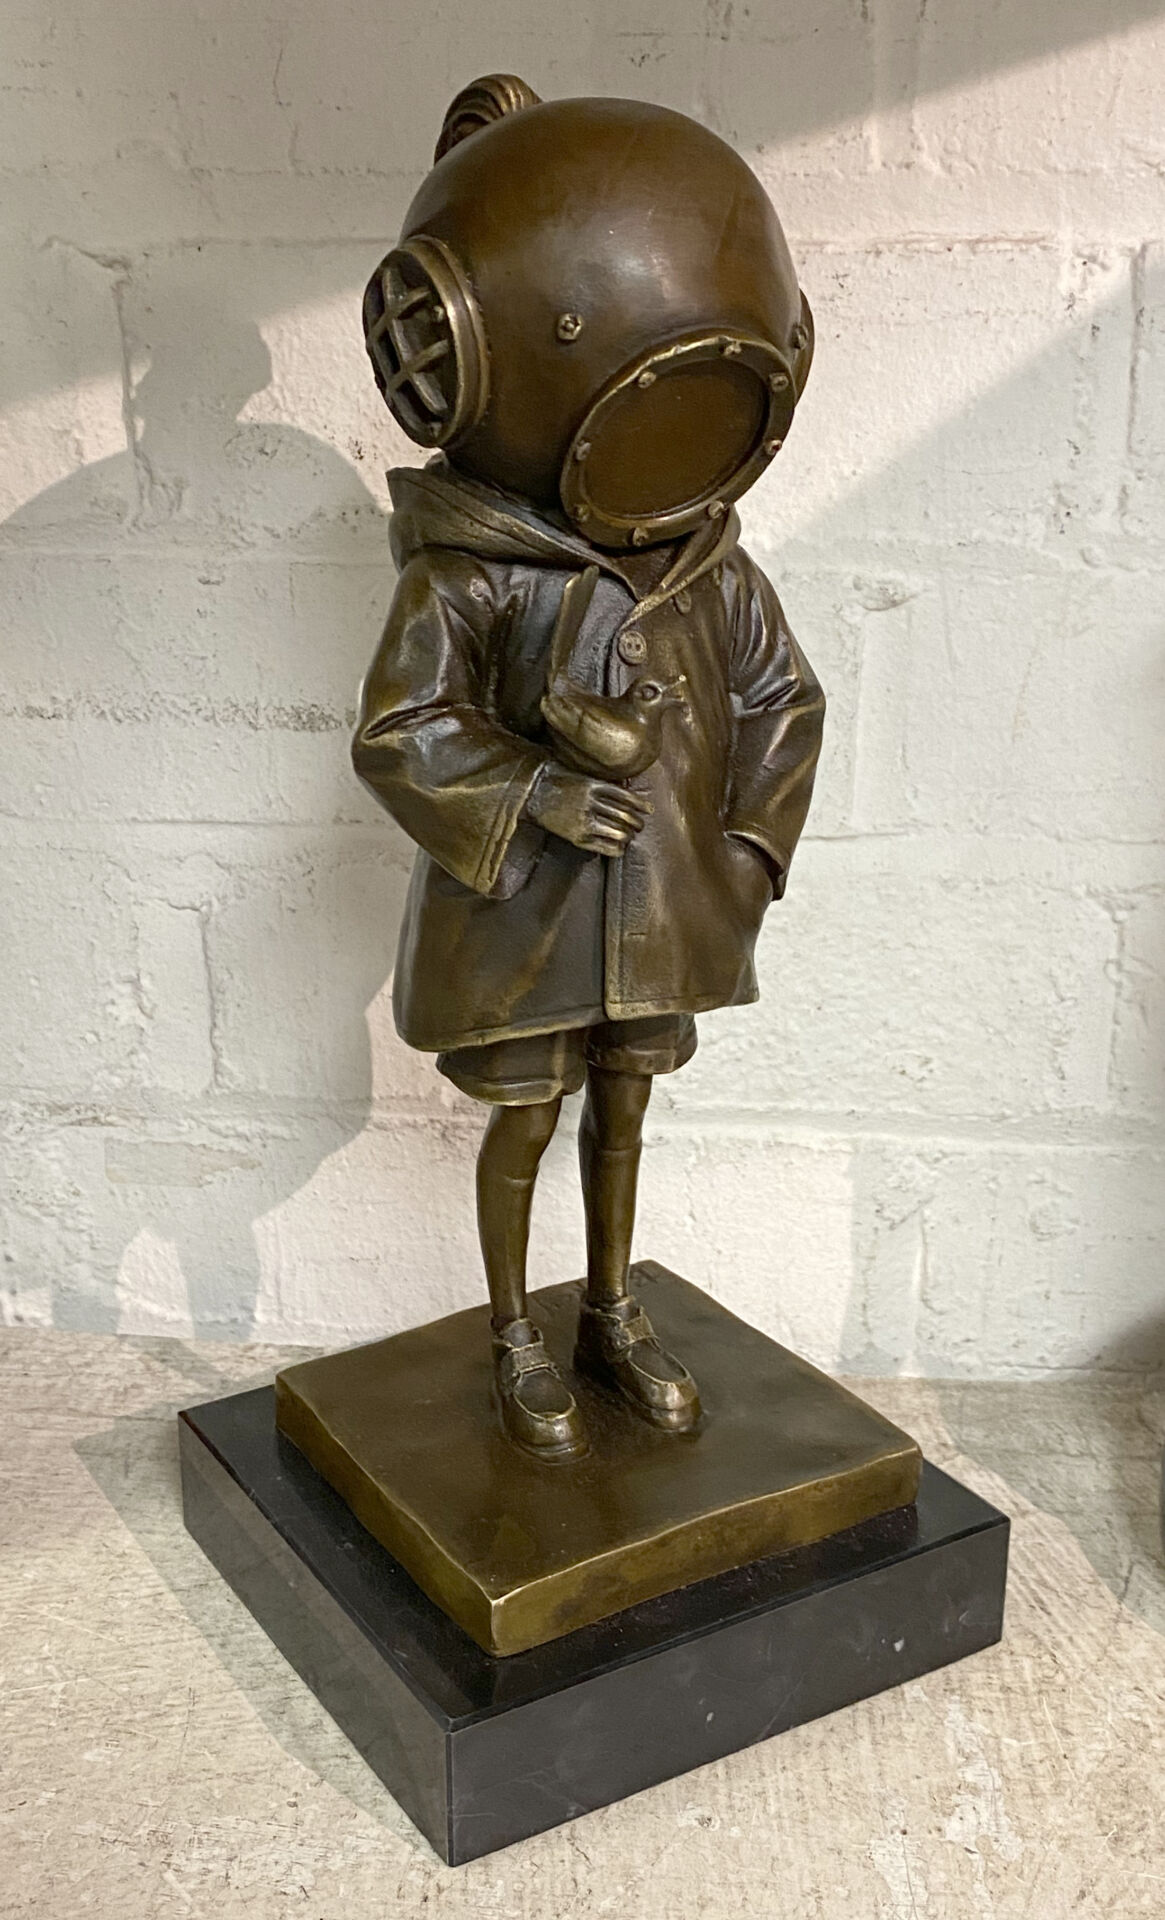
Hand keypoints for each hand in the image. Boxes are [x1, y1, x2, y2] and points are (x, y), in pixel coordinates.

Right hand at [525, 763, 651, 855]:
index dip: (641, 805)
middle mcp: (591, 803)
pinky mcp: (577, 836)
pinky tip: (620, 846)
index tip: (648, 810)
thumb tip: (628, 790)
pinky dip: (617, 848)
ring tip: (629, 835)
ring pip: (619, 832)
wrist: (532, 793)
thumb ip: (603, 783)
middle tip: (640, 825)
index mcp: (594, 786)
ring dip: (628, 835)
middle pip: (625, 816)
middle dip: (637, 822)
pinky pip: (605, 846)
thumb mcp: (582, 775)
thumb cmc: (558, 781)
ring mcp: (584, 821)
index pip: (627, 798)